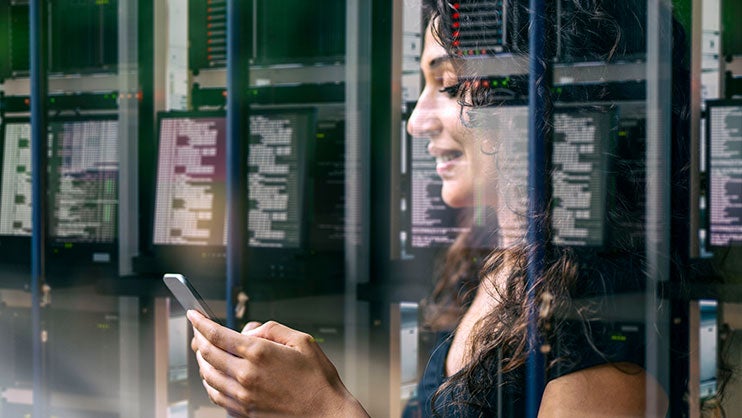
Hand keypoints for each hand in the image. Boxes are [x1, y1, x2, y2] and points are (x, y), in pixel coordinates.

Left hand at [187, 310, 368, 417]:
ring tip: (203, 351)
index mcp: (259, 353)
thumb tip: (249, 330)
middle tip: (198, 331)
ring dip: (201, 360)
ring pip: (208, 375)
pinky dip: (209, 383)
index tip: (194, 314)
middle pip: (208, 353)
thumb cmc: (318, 381)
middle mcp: (246, 375)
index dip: (201, 322)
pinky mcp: (244, 412)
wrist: (325, 415)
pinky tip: (213, 376)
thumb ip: (272, 329)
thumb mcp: (302, 341)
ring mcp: (242, 396)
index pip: (217, 334)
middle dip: (199, 339)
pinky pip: (215, 395)